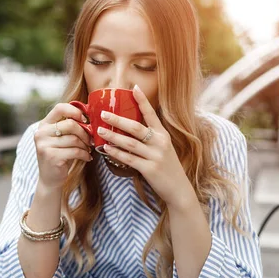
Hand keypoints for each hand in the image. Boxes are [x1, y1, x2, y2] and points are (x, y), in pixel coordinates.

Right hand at [35, 103, 92, 189]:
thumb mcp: (62, 138)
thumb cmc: (60, 155)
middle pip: (70, 124)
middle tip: (90, 140)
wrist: (50, 179)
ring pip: (74, 139)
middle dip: (84, 132)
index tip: (85, 120)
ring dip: (85, 145)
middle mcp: (41, 133)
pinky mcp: (51, 156)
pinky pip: (75, 151)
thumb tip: (90, 115)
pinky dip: (85, 154)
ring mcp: (44, 145)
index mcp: (44, 125)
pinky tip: (87, 157)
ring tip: (88, 149)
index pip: (60, 108)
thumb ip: (70, 126)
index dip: (75, 111)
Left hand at [99, 85, 193, 208]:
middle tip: (103, 113)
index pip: (151, 114)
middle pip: (135, 127)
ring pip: (129, 143)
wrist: (178, 189)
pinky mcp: (149, 169)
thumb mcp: (163, 148)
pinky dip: (116, 153)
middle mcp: (160, 143)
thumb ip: (150, 138)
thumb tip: (128, 127)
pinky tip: (106, 149)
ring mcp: (155, 156)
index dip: (142, 100)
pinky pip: (128, 159)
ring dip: (112, 136)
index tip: (134, 88)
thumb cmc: (166, 167)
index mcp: (163, 135)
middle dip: (118, 120)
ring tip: (99, 130)